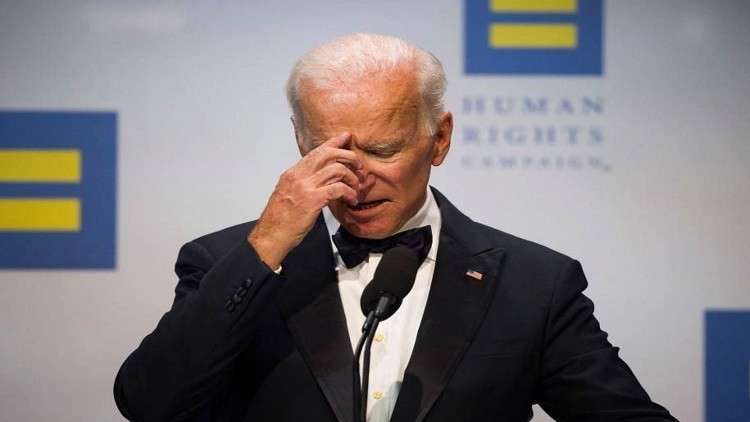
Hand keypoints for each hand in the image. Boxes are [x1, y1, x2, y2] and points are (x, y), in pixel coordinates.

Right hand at [248, 133, 362, 268]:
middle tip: (359, 168)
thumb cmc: (281, 220)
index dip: (334, 142)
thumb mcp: (290, 194)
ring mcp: (305, 187)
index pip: (316, 151)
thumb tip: (323, 179)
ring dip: (352, 178)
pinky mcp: (312, 200)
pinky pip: (338, 188)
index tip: (347, 137)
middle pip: (329, 154)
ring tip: (356, 189)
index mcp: (293, 173)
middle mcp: (298, 175)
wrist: (271, 236)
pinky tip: (351, 200)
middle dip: (349, 157)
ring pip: (337, 169)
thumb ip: (304, 183)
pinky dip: (349, 193)